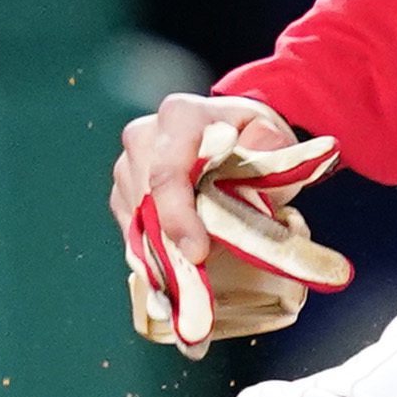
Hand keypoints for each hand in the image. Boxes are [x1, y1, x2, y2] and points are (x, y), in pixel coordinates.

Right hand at [112, 98, 349, 357]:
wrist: (231, 133)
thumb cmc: (252, 137)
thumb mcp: (272, 136)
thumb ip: (269, 149)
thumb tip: (260, 155)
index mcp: (180, 116)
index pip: (168, 168)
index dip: (179, 214)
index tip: (197, 252)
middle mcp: (144, 137)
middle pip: (145, 197)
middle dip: (171, 239)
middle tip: (199, 275)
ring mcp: (128, 166)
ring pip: (135, 218)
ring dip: (161, 251)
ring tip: (190, 280)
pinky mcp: (124, 193)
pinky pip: (131, 230)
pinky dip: (151, 254)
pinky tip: (172, 276)